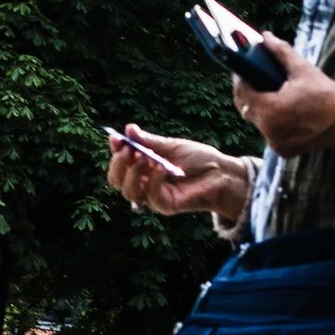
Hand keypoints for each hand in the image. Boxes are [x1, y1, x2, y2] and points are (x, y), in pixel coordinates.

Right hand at [105, 128, 251, 225]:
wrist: (220, 172)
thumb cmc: (197, 158)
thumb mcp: (171, 146)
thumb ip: (149, 142)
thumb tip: (128, 129)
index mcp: (142, 166)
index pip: (119, 164)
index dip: (114, 152)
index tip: (116, 138)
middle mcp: (144, 182)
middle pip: (116, 181)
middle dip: (119, 164)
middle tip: (129, 149)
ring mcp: (153, 195)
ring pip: (128, 192)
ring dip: (133, 173)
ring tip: (146, 158)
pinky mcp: (165, 205)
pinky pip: (150, 197)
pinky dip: (152, 181)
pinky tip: (161, 168)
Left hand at [230, 39, 334, 156]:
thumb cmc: (326, 95)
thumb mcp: (303, 70)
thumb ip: (281, 52)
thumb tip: (266, 36)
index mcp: (270, 109)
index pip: (242, 92)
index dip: (240, 78)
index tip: (244, 68)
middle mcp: (268, 129)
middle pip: (246, 108)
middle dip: (248, 92)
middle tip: (255, 78)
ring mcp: (275, 142)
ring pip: (257, 121)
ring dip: (260, 107)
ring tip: (271, 92)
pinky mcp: (283, 150)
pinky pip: (269, 132)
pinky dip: (272, 121)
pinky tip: (281, 110)